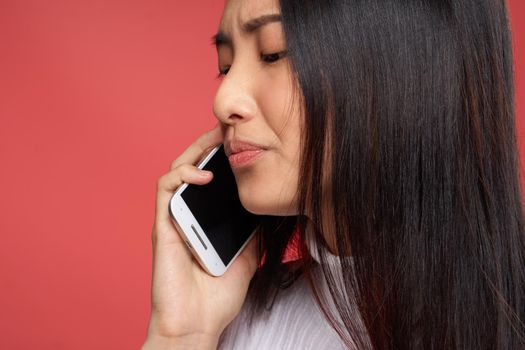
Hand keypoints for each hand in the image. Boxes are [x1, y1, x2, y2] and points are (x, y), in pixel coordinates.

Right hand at [142, 124, 259, 348]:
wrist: (199, 322)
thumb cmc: (218, 294)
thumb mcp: (248, 254)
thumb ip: (252, 230)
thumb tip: (266, 207)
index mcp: (205, 218)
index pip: (210, 177)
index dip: (222, 156)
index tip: (242, 140)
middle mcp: (187, 213)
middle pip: (193, 166)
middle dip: (209, 144)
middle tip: (230, 129)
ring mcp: (173, 218)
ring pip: (176, 170)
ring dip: (195, 150)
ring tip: (217, 139)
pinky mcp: (162, 225)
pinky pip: (165, 188)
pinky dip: (182, 174)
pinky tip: (203, 173)